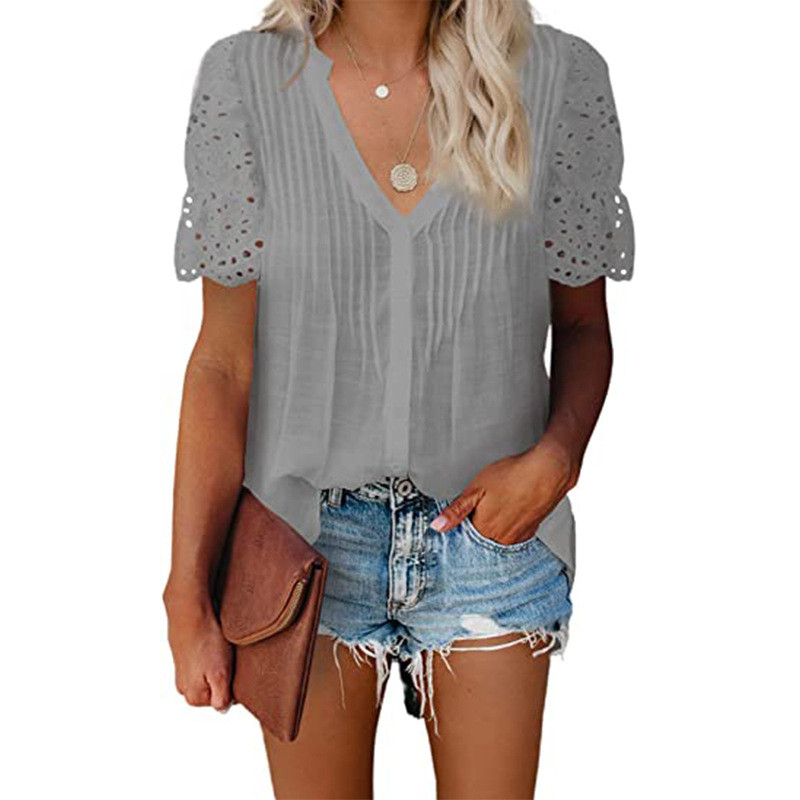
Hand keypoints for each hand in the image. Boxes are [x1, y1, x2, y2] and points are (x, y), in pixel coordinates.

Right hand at [163, 582, 232, 712]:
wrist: (190, 613)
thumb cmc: (206, 642)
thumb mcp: (220, 674)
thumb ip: (221, 698)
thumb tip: (222, 710)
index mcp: (194, 697)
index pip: (224, 701)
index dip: (233, 684)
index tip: (233, 669)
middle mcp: (184, 688)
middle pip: (216, 688)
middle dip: (225, 675)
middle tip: (226, 658)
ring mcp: (182, 672)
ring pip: (209, 674)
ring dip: (217, 663)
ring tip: (219, 650)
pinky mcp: (183, 656)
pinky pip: (203, 661)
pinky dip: (210, 654)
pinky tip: (212, 644)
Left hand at [430, 438, 579, 544]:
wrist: (548, 471)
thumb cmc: (512, 476)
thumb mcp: (476, 488)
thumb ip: (456, 510)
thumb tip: (437, 526)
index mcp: (484, 529)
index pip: (464, 540)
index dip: (459, 530)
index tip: (457, 524)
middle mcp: (501, 539)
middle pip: (481, 542)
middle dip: (475, 533)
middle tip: (478, 514)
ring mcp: (518, 537)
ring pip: (498, 541)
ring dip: (492, 532)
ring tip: (494, 513)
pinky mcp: (531, 531)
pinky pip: (514, 537)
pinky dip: (508, 529)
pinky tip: (509, 515)